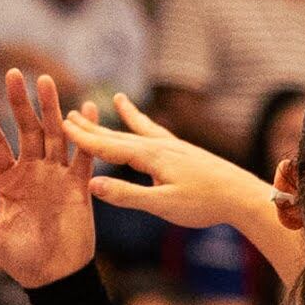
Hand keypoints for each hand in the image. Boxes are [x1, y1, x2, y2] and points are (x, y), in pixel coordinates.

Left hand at [0, 69, 96, 283]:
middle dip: (20, 102)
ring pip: (55, 135)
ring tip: (45, 81)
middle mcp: (33, 172)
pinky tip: (87, 109)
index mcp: (9, 180)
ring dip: (51, 108)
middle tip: (12, 73)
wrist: (55, 280)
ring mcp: (57, 177)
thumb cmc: (22, 261)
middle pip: (26, 129)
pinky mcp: (80, 187)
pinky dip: (87, 134)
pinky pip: (84, 157)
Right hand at [68, 95, 279, 238]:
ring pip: (141, 131)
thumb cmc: (204, 204)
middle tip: (68, 113)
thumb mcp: (162, 205)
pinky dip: (150, 125)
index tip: (61, 126)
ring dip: (123, 119)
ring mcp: (175, 147)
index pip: (109, 146)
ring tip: (116, 99)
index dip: (83, 138)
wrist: (243, 196)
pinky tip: (149, 123)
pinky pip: (160, 134)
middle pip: (120, 134)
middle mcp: (161, 146)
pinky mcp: (186, 152)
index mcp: (151, 157)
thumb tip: (92, 183)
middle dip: (94, 126)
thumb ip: (127, 195)